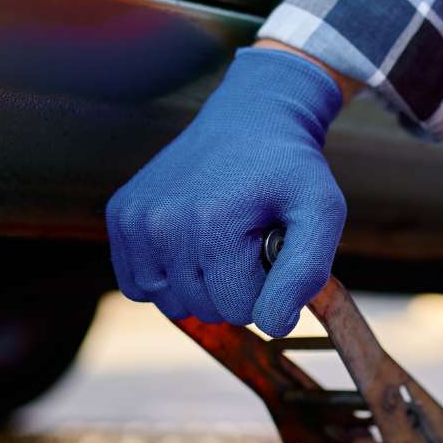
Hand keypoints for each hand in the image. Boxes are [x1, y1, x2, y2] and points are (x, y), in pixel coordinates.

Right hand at [107, 47, 346, 336]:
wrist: (250, 117)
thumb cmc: (291, 171)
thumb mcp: (321, 212)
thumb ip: (306, 273)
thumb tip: (273, 325)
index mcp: (213, 224)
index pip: (239, 310)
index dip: (267, 287)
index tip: (273, 244)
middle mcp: (163, 223)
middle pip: (205, 309)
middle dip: (235, 284)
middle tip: (249, 236)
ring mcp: (135, 219)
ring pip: (172, 303)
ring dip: (201, 282)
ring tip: (221, 236)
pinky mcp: (120, 216)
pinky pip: (138, 286)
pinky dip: (167, 275)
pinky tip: (191, 240)